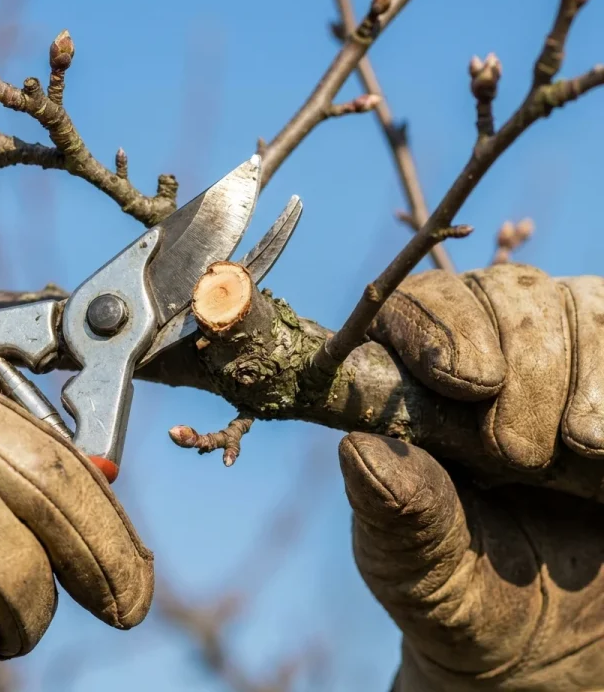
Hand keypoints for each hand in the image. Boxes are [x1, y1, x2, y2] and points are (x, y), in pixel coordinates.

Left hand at [340, 264, 603, 690]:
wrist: (556, 645)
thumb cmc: (466, 595)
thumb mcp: (422, 573)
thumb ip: (396, 517)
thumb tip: (356, 448)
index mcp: (411, 392)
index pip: (413, 308)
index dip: (441, 326)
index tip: (467, 382)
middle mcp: (483, 360)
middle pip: (504, 293)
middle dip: (524, 366)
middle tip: (518, 453)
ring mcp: (558, 367)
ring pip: (578, 303)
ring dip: (585, 372)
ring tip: (579, 451)